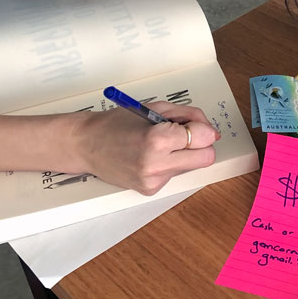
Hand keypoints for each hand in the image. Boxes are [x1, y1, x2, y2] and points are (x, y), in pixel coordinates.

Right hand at [72, 102, 219, 194]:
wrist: (86, 145)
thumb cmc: (118, 123)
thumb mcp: (155, 108)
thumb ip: (187, 116)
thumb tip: (211, 131)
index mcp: (157, 139)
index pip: (202, 139)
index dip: (203, 129)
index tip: (195, 125)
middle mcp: (156, 164)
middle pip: (205, 159)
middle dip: (201, 145)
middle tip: (185, 136)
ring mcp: (153, 180)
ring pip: (190, 167)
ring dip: (183, 154)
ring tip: (160, 144)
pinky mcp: (149, 190)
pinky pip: (174, 175)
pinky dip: (169, 164)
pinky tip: (150, 157)